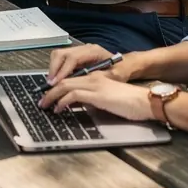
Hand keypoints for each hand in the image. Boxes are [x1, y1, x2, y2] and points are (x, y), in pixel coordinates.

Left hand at [39, 72, 153, 121]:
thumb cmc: (131, 103)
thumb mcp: (108, 99)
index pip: (71, 79)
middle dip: (49, 92)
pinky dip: (62, 102)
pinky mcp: (97, 94)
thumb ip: (94, 99)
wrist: (146, 101)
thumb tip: (80, 106)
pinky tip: (58, 109)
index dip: (57, 87)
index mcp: (96, 77)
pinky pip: (73, 95)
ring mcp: (95, 85)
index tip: (48, 96)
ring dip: (52, 96)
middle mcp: (93, 77)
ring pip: (65, 86)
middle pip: (64, 80)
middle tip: (41, 102)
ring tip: (45, 106)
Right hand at [46, 44, 124, 86]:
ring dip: (53, 69)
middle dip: (53, 69)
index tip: (56, 83)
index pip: (73, 58)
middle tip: (50, 85)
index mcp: (93, 51)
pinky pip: (61, 59)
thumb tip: (80, 86)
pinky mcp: (76, 56)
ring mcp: (79, 51)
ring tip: (51, 84)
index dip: (63, 71)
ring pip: (58, 55)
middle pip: (61, 53)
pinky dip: (56, 69)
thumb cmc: (121, 70)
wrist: (126, 64)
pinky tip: (57, 80)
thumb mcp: (113, 76)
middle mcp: (84, 48)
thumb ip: (96, 79)